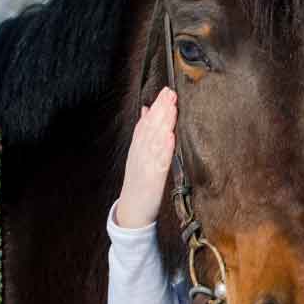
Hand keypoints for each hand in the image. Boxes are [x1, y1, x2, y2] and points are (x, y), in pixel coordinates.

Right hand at [115, 87, 176, 227]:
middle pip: (151, 127)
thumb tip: (147, 111)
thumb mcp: (138, 155)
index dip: (156, 106)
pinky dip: (164, 148)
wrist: (131, 212)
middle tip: (171, 92)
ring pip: (155, 140)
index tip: (166, 91)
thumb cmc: (138, 183)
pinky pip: (159, 162)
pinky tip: (170, 136)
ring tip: (171, 107)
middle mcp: (140, 154)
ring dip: (164, 123)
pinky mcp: (153, 179)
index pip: (147, 123)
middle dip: (161, 109)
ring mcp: (146, 165)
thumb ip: (143, 133)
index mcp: (138, 148)